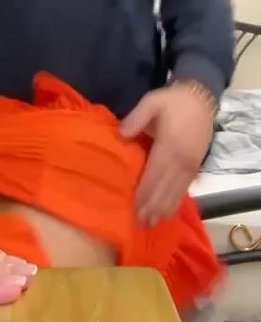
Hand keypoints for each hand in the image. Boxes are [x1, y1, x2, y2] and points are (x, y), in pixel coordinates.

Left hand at [121, 82, 213, 225]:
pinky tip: (167, 212)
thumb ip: (136, 118)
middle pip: (165, 189)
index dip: (144, 194)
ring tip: (150, 224)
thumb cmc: (173, 101)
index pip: (154, 175)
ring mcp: (191, 165)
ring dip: (163, 209)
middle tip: (138, 223)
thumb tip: (120, 135)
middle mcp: (182, 160)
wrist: (201, 97)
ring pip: (176, 192)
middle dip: (152, 207)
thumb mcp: (152, 101)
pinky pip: (185, 189)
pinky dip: (175, 202)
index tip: (132, 208)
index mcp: (169, 145)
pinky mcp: (196, 166)